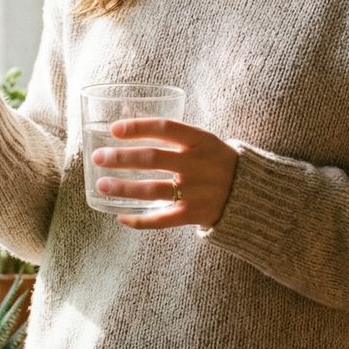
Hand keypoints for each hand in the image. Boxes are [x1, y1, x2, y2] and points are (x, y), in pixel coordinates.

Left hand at [92, 118, 237, 228]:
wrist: (251, 192)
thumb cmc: (217, 161)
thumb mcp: (205, 141)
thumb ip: (175, 136)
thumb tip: (130, 127)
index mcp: (200, 141)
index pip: (165, 129)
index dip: (138, 128)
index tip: (114, 130)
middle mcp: (197, 165)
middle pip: (153, 159)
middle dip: (121, 158)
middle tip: (98, 158)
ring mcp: (195, 191)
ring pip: (152, 190)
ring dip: (123, 188)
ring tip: (102, 185)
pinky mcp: (193, 214)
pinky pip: (161, 220)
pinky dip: (139, 220)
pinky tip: (120, 217)